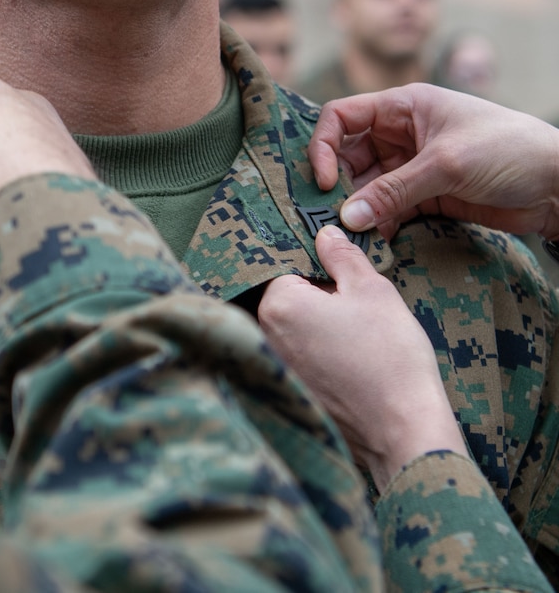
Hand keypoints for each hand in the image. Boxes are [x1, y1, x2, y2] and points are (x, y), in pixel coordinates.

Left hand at [257, 225, 466, 492]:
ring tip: (357, 343)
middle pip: (286, 301)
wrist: (402, 431)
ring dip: (318, 330)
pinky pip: (297, 361)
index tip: (348, 286)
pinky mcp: (286, 393)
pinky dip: (319, 359)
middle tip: (357, 317)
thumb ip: (343, 257)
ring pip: (293, 332)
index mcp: (277, 305)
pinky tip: (350, 368)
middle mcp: (262, 336)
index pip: (289, 270)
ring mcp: (272, 368)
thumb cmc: (389, 357)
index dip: (323, 275)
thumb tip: (325, 232)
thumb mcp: (373, 292)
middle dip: (317, 301)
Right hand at [308, 83, 558, 239]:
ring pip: (365, 187)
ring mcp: (412, 166)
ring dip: (356, 209)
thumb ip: (393, 192)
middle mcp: (402, 134)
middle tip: (330, 215)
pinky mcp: (424, 196)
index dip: (324, 146)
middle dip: (337, 184)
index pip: (342, 116)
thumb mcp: (446, 165)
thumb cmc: (510, 151)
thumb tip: (347, 217)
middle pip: (348, 156)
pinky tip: (374, 241)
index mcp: (405, 106)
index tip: (323, 180)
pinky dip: (377, 225)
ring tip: (351, 234)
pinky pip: (387, 209)